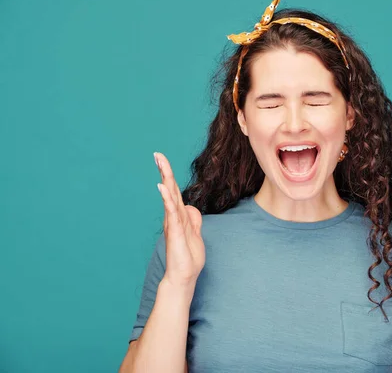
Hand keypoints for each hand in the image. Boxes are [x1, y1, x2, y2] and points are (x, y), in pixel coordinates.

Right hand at [154, 152, 204, 290]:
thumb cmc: (188, 257)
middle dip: (164, 171)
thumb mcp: (195, 234)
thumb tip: (191, 207)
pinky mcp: (175, 232)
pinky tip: (162, 188)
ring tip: (160, 163)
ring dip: (165, 179)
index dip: (169, 176)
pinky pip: (171, 212)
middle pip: (169, 190)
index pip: (174, 192)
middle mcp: (173, 217)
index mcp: (178, 216)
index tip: (162, 160)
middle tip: (157, 154)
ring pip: (170, 197)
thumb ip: (193, 219)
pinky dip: (167, 199)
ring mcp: (173, 224)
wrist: (184, 276)